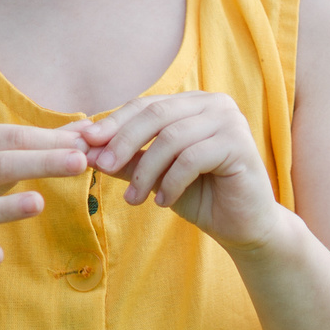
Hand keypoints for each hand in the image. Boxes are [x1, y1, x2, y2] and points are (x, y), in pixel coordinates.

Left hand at [78, 93, 288, 251]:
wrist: (243, 227)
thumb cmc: (200, 196)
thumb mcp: (156, 175)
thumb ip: (128, 158)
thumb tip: (87, 148)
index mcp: (194, 103)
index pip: (147, 104)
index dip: (114, 122)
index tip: (85, 142)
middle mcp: (214, 103)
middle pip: (157, 114)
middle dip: (124, 141)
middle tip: (101, 166)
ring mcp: (230, 121)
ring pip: (172, 138)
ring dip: (146, 170)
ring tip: (133, 199)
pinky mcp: (239, 144)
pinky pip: (192, 158)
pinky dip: (171, 182)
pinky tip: (163, 202)